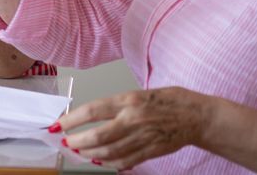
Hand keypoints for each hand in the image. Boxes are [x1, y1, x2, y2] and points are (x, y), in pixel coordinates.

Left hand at [55, 87, 209, 169]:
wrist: (197, 115)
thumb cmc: (170, 100)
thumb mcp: (140, 92)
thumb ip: (118, 105)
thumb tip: (94, 115)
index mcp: (128, 100)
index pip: (92, 110)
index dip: (72, 120)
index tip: (59, 125)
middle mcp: (133, 119)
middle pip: (97, 136)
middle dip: (77, 142)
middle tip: (67, 143)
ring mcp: (142, 137)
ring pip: (108, 152)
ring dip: (90, 154)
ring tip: (80, 152)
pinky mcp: (151, 151)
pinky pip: (125, 161)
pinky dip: (109, 163)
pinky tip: (101, 161)